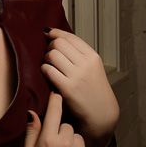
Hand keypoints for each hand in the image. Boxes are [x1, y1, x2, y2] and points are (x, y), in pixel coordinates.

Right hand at [23, 92, 92, 146]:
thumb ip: (31, 131)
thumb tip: (33, 112)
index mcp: (48, 140)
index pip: (55, 112)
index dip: (56, 100)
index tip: (57, 94)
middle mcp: (65, 143)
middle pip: (67, 125)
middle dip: (61, 131)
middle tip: (54, 146)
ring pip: (77, 136)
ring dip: (71, 142)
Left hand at [41, 27, 118, 146]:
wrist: (101, 113)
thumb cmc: (93, 89)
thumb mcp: (92, 67)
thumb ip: (77, 53)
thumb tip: (55, 35)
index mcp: (93, 56)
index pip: (70, 37)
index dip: (56, 33)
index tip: (48, 33)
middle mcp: (86, 64)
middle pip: (59, 43)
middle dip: (50, 47)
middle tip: (50, 55)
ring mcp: (77, 76)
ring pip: (52, 55)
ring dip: (46, 59)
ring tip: (50, 65)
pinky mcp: (67, 88)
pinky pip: (48, 70)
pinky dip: (44, 70)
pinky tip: (48, 74)